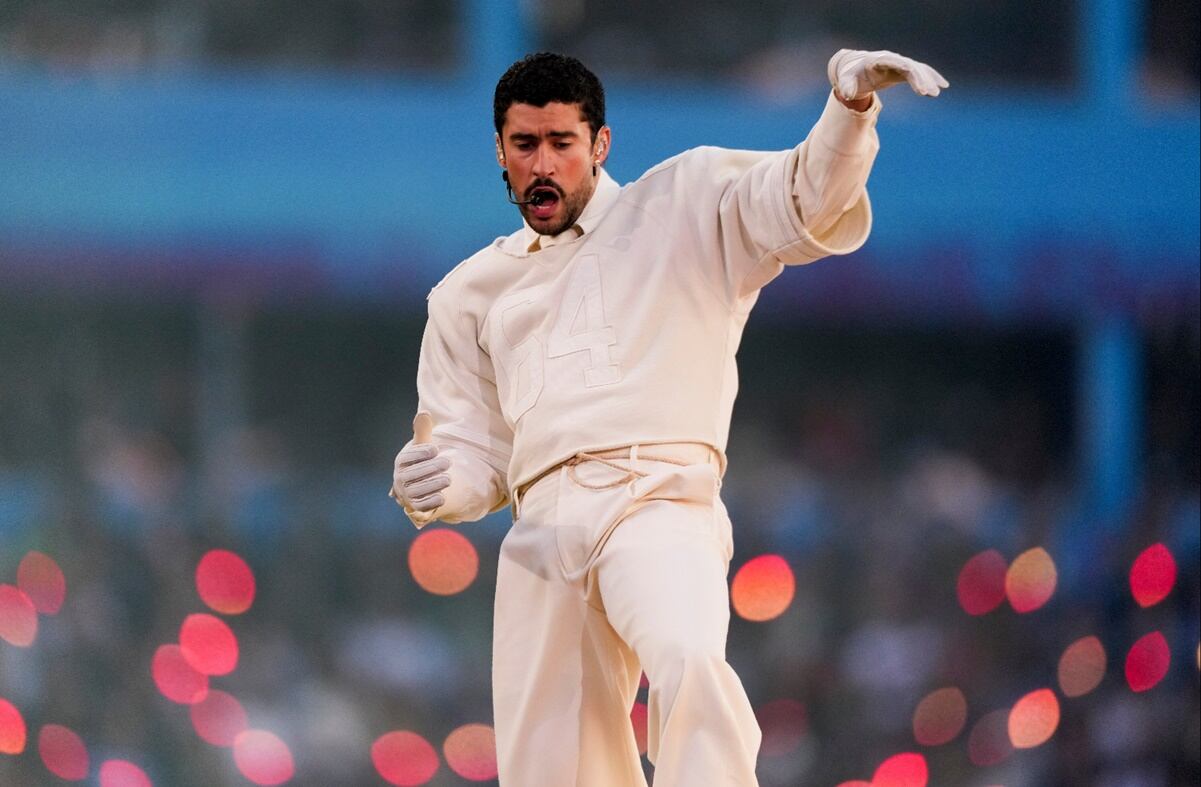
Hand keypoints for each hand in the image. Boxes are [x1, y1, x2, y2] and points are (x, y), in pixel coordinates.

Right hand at [390, 412, 449, 511]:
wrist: (422, 483)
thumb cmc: (423, 460)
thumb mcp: (423, 445)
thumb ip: (423, 431)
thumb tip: (424, 413)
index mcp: (400, 462)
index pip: (407, 458)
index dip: (421, 453)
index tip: (436, 449)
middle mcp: (399, 478)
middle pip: (412, 474)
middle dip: (431, 468)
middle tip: (448, 462)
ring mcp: (405, 494)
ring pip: (417, 491)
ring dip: (433, 484)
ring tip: (449, 479)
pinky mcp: (414, 507)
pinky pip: (421, 506)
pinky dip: (431, 502)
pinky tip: (443, 497)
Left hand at [827, 49, 947, 100]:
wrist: (856, 70)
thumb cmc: (851, 76)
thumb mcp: (846, 81)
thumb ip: (846, 86)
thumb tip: (847, 95)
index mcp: (879, 60)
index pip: (897, 64)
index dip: (909, 72)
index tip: (918, 85)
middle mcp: (892, 59)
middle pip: (911, 67)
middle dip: (921, 79)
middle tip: (931, 93)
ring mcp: (899, 63)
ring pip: (918, 69)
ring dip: (929, 79)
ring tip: (938, 92)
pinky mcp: (904, 69)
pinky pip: (920, 72)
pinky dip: (931, 77)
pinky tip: (944, 85)